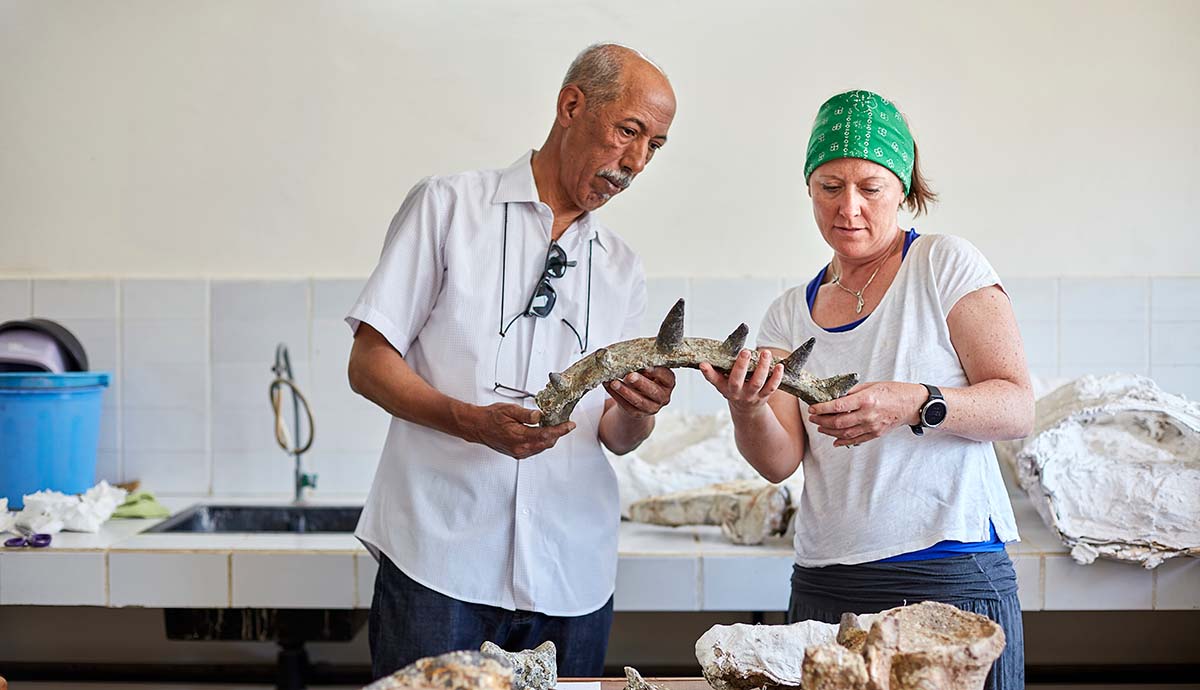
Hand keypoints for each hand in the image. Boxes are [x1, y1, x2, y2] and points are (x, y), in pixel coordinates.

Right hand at [467, 403, 574, 458]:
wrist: (477, 426)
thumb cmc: (490, 417)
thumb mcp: (509, 410)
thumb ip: (526, 414)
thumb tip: (540, 416)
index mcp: (519, 437)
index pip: (546, 434)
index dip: (560, 430)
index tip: (570, 425)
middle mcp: (520, 448)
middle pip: (546, 443)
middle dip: (557, 433)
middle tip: (563, 422)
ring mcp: (519, 452)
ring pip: (541, 447)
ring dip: (549, 437)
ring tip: (553, 425)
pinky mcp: (517, 453)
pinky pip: (535, 449)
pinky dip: (541, 441)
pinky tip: (541, 432)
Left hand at [603, 366, 674, 418]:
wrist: (639, 398)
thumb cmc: (645, 379)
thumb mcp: (648, 372)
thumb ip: (644, 367)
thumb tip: (630, 358)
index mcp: (668, 383)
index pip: (667, 378)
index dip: (658, 372)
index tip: (647, 366)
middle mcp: (663, 397)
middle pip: (653, 391)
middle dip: (640, 383)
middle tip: (630, 376)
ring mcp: (651, 407)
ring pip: (638, 400)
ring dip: (625, 391)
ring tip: (614, 382)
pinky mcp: (637, 413)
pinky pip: (626, 405)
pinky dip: (616, 395)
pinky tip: (609, 386)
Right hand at [699, 349, 784, 415]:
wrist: (746, 410)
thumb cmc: (734, 389)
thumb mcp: (723, 382)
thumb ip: (717, 371)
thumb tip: (709, 357)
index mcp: (724, 387)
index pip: (714, 379)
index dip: (708, 372)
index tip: (703, 363)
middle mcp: (737, 392)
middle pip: (737, 380)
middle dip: (741, 366)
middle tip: (745, 351)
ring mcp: (751, 395)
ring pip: (757, 382)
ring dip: (762, 367)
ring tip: (765, 353)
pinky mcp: (764, 396)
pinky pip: (772, 387)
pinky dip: (777, 376)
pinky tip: (779, 366)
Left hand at [807, 381, 924, 446]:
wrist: (912, 404)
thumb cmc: (894, 392)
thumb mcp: (871, 385)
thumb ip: (852, 392)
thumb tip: (835, 395)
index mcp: (866, 400)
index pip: (838, 406)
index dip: (822, 408)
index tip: (812, 408)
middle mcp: (868, 415)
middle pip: (838, 422)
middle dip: (822, 420)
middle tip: (813, 417)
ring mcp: (872, 426)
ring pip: (844, 433)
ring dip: (829, 431)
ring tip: (820, 427)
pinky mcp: (875, 434)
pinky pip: (856, 440)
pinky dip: (843, 441)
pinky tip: (834, 440)